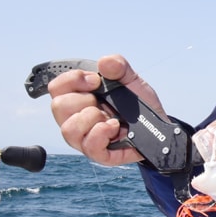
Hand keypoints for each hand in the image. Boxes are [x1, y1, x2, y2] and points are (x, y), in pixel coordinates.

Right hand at [48, 54, 165, 165]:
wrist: (159, 127)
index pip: (56, 87)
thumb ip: (119, 66)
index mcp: (78, 99)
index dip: (73, 80)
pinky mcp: (99, 154)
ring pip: (69, 130)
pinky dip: (102, 133)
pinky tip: (115, 127)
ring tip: (110, 117)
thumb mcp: (132, 81)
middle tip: (104, 102)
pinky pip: (89, 147)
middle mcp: (76, 119)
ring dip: (90, 118)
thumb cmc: (139, 105)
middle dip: (84, 99)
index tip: (95, 81)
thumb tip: (104, 62)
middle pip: (58, 107)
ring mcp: (85, 138)